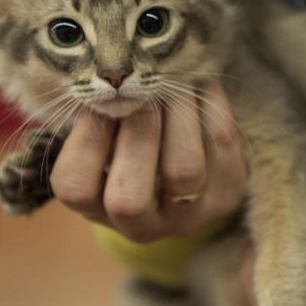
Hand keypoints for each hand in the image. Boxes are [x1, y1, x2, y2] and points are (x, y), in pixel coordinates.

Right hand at [50, 81, 247, 241]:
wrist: (204, 174)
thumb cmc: (139, 149)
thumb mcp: (109, 141)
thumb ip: (100, 118)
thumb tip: (109, 79)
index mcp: (100, 210)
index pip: (75, 190)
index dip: (86, 140)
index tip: (100, 100)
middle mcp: (144, 225)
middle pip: (129, 198)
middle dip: (135, 132)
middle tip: (143, 90)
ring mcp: (190, 214)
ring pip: (183, 171)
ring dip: (177, 114)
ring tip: (174, 83)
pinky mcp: (229, 191)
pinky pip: (220, 144)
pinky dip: (210, 104)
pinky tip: (200, 82)